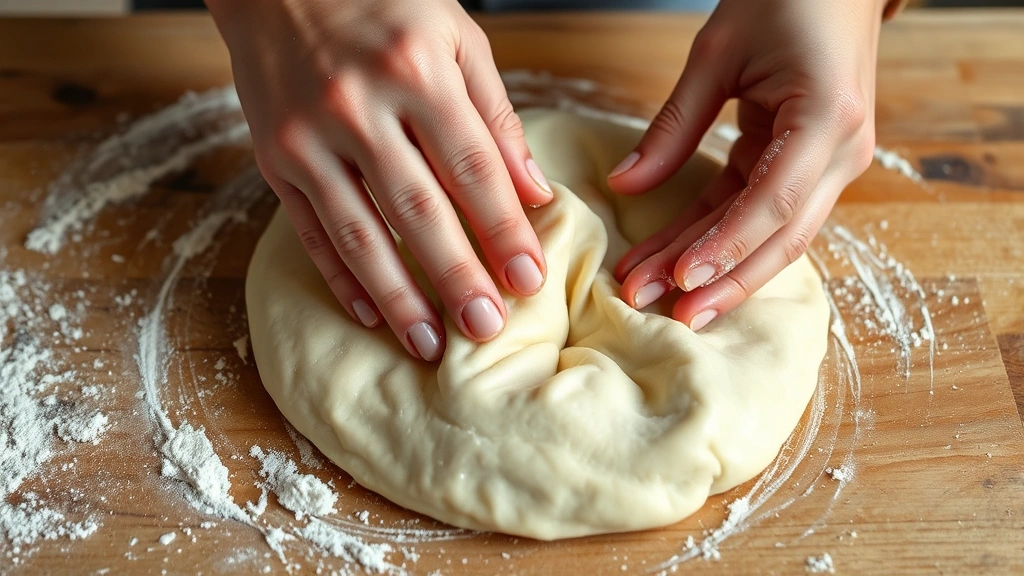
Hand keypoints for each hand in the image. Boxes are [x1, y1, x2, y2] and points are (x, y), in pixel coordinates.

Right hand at [208, 0, 552, 360]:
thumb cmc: (381, 3)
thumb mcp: (455, 36)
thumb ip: (495, 114)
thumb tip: (534, 191)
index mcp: (416, 70)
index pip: (471, 168)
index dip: (503, 230)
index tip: (530, 280)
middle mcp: (357, 106)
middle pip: (418, 212)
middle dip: (457, 278)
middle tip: (486, 329)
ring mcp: (307, 137)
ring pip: (360, 234)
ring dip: (397, 298)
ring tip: (429, 344)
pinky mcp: (273, 159)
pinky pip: (310, 231)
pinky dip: (340, 278)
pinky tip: (367, 314)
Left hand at [607, 0, 881, 329]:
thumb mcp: (718, 55)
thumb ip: (673, 126)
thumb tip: (624, 184)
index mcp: (825, 119)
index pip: (773, 202)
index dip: (725, 246)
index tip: (680, 280)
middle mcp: (841, 151)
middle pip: (781, 237)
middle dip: (722, 280)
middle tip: (665, 315)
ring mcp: (830, 163)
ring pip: (771, 235)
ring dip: (713, 267)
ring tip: (652, 292)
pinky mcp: (806, 164)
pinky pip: (760, 211)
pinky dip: (716, 236)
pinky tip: (671, 258)